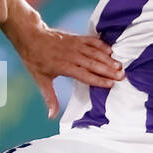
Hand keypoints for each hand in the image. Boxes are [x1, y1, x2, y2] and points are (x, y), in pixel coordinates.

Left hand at [8, 22, 124, 118]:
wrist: (31, 36)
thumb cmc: (35, 59)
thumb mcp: (41, 80)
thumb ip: (50, 98)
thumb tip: (51, 116)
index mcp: (64, 66)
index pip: (84, 75)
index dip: (98, 80)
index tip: (111, 84)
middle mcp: (71, 56)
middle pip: (93, 64)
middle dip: (108, 70)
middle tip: (122, 76)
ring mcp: (75, 45)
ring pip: (95, 52)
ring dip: (108, 59)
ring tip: (120, 66)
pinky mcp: (76, 38)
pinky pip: (92, 41)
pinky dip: (102, 45)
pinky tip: (111, 51)